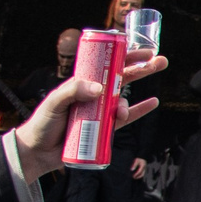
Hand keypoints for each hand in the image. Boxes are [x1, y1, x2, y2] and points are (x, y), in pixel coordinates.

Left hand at [11, 45, 164, 183]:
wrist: (39, 151)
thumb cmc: (43, 123)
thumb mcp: (54, 102)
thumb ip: (73, 91)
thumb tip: (100, 88)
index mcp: (83, 82)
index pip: (108, 64)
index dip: (126, 55)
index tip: (142, 50)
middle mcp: (95, 95)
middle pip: (123, 78)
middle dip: (143, 68)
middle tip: (161, 61)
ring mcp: (101, 111)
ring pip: (124, 101)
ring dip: (131, 105)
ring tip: (121, 114)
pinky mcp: (105, 129)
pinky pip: (126, 119)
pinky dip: (139, 111)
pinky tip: (153, 102)